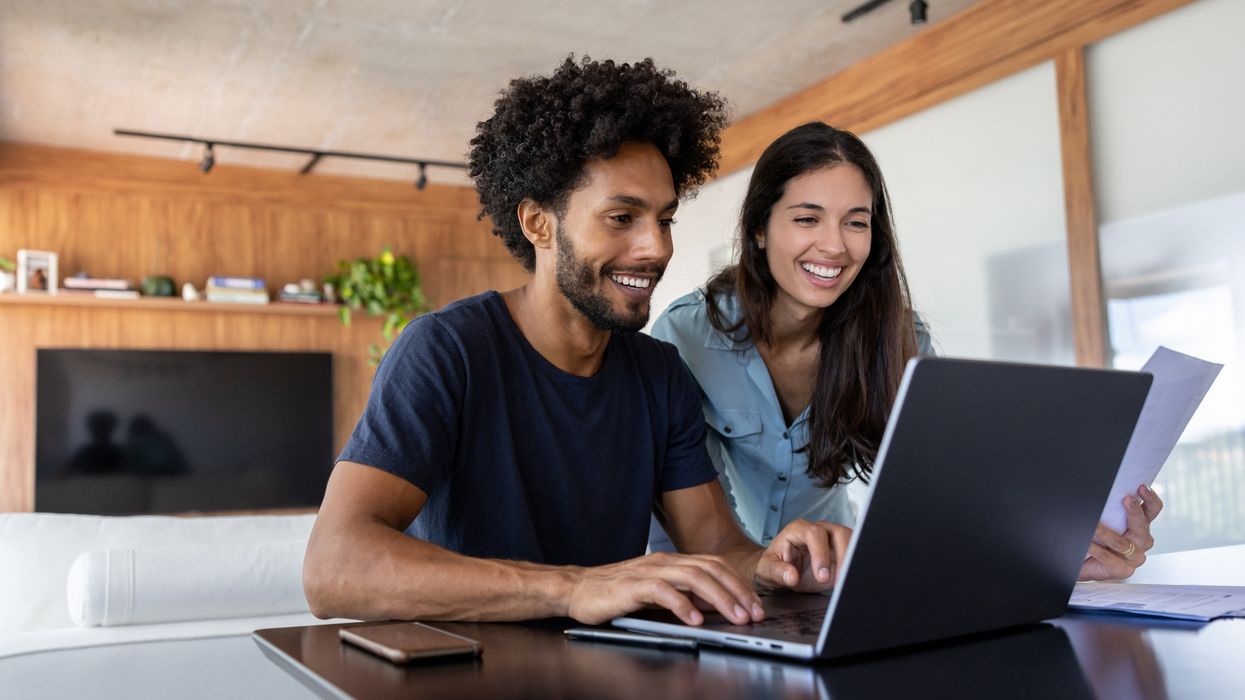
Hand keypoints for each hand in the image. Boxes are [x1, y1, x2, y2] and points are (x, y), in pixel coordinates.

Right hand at [566, 551, 764, 626]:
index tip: (755, 605)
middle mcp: (664, 561)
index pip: (715, 565)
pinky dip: (683, 605)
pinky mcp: (633, 585)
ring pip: (693, 577)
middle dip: (737, 591)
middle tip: (754, 613)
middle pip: (710, 569)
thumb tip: (715, 606)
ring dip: (719, 598)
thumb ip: (684, 594)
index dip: (738, 584)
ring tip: (735, 617)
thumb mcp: (657, 593)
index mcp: (672, 561)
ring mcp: (649, 570)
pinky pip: (663, 591)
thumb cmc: (616, 592)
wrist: (578, 588)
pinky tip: (695, 619)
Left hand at [754, 519, 851, 592]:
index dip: (820, 554)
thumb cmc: (775, 565)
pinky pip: (855, 552)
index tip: (822, 576)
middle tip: (838, 579)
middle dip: (842, 555)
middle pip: (838, 532)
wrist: (782, 568)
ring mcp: (833, 539)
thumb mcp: (767, 569)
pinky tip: (851, 579)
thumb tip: (791, 576)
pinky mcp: (842, 550)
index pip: (814, 534)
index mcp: (798, 529)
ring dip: (852, 560)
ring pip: (852, 539)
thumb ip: (777, 572)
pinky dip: (856, 564)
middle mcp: (819, 530)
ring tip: (846, 581)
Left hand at [1078, 484, 1162, 580]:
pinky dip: (1097, 550)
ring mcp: (1134, 557)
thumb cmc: (1097, 539)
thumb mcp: (1106, 521)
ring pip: (1122, 543)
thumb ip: (1111, 510)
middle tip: (1127, 499)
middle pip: (1143, 526)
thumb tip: (1104, 492)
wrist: (1084, 563)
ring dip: (1107, 533)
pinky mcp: (1123, 570)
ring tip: (1096, 526)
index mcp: (1140, 526)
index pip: (1152, 510)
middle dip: (1134, 512)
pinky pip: (1110, 558)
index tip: (1142, 487)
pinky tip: (1089, 544)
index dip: (1150, 499)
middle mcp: (1140, 541)